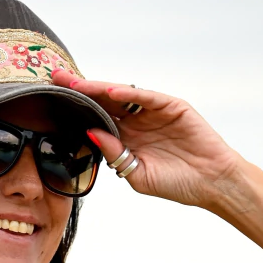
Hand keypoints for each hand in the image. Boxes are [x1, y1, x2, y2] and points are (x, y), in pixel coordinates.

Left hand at [52, 70, 241, 207]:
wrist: (212, 184)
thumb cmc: (177, 184)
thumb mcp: (137, 174)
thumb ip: (115, 155)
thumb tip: (91, 133)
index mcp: (126, 139)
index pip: (96, 119)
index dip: (75, 110)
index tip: (50, 102)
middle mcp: (137, 122)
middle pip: (103, 102)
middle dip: (80, 90)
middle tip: (55, 78)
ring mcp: (154, 112)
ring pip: (121, 95)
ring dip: (98, 88)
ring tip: (76, 83)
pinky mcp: (172, 107)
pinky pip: (147, 97)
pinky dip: (129, 93)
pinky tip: (110, 91)